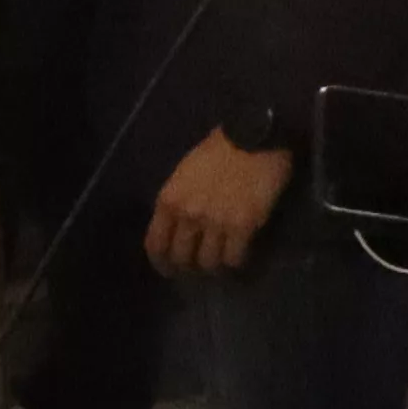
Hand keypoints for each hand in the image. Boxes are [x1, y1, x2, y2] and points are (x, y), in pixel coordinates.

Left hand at [143, 128, 297, 279]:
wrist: (252, 137)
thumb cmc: (218, 150)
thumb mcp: (184, 175)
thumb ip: (178, 201)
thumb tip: (179, 225)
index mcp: (168, 201)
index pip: (155, 244)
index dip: (161, 263)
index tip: (168, 271)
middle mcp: (187, 216)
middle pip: (181, 258)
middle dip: (188, 269)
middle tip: (198, 271)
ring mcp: (215, 222)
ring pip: (208, 262)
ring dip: (213, 268)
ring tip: (220, 266)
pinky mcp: (242, 226)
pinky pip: (234, 258)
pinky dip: (235, 263)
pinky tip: (239, 258)